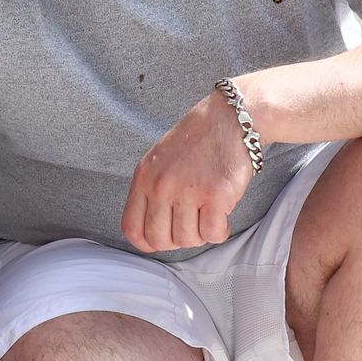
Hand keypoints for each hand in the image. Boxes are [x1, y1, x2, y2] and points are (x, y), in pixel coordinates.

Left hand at [123, 92, 256, 251]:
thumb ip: (150, 192)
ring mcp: (188, 191)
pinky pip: (213, 234)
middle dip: (177, 241)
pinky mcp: (216, 195)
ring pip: (188, 240)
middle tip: (191, 226)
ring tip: (208, 215)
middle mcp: (162, 185)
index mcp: (144, 178)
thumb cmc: (198, 139)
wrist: (229, 119)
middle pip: (160, 240)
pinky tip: (222, 217)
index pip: (132, 229)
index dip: (148, 241)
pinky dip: (219, 232)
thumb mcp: (159, 160)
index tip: (163, 237)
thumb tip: (150, 228)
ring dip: (201, 234)